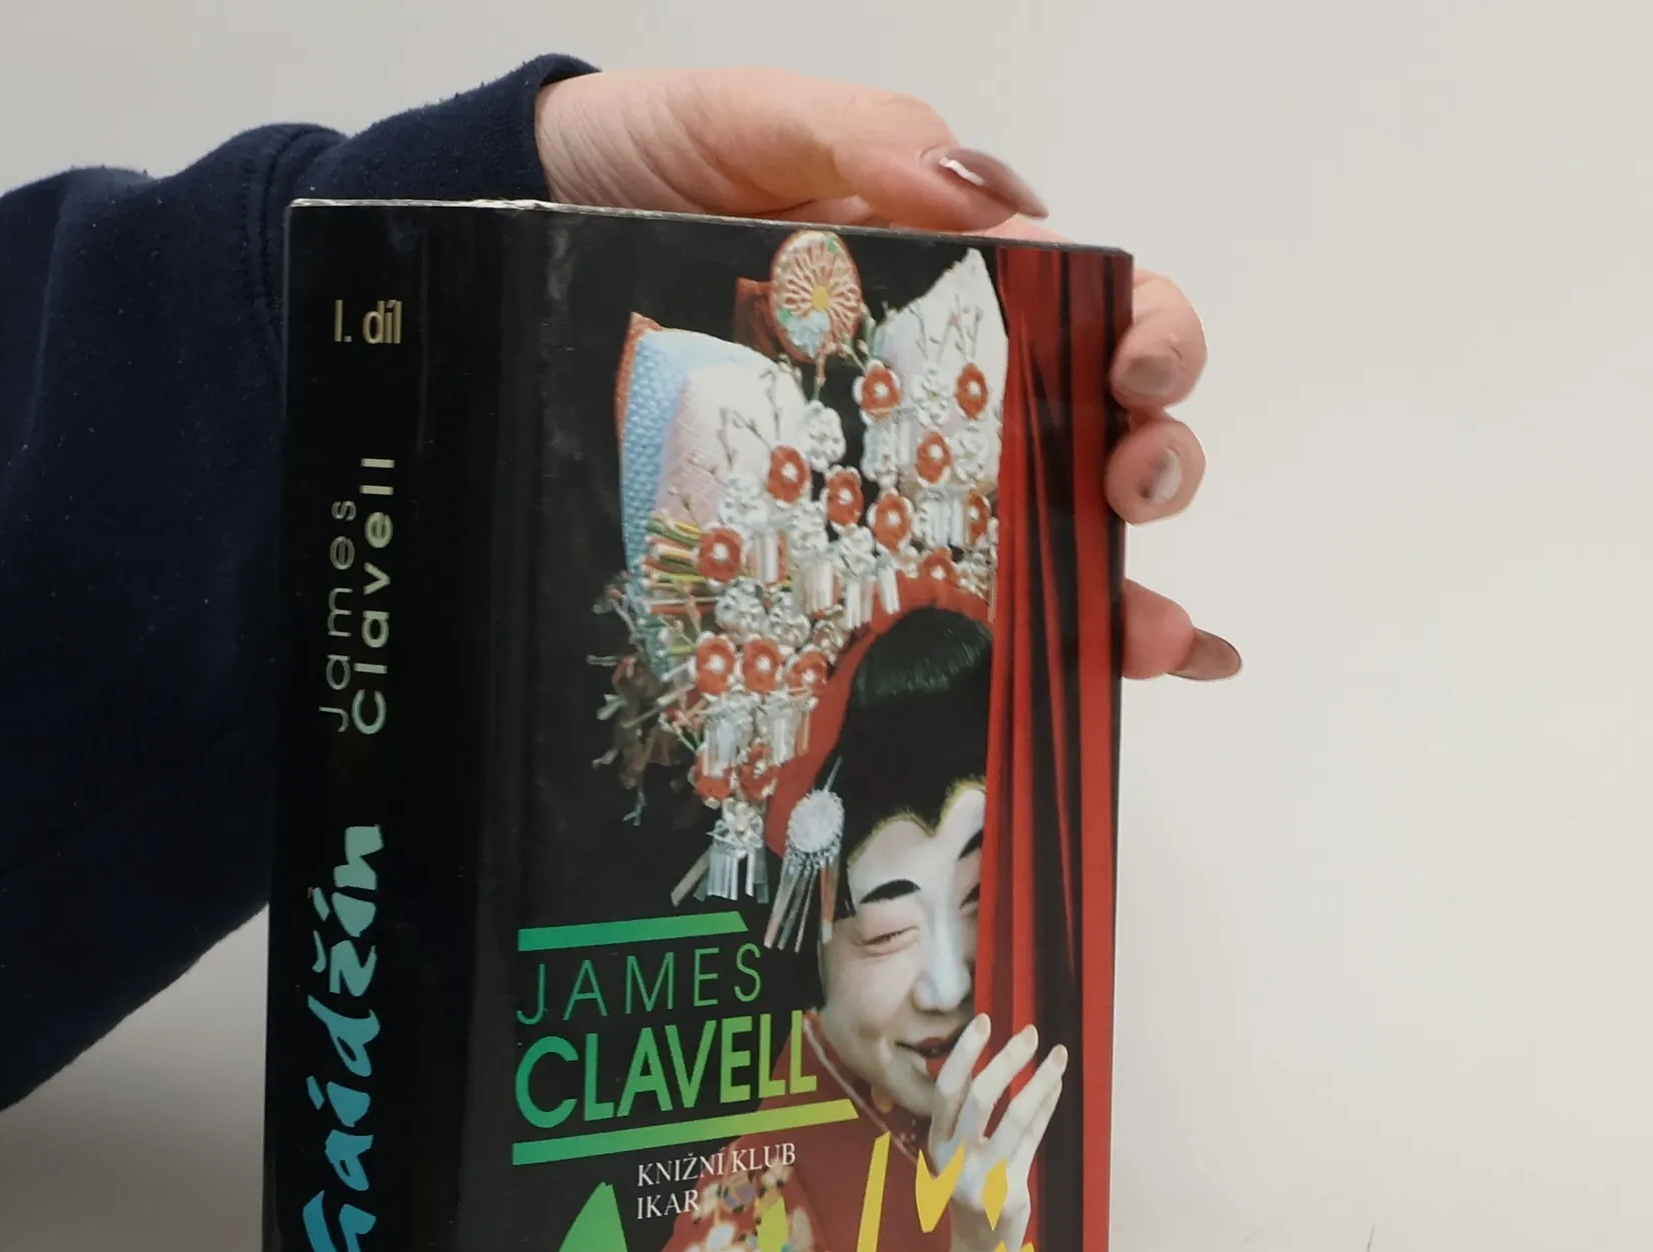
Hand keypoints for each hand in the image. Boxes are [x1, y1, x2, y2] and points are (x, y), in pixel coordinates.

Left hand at [535, 68, 1235, 683]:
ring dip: (1116, 590)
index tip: (1139, 371)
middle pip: (1094, 435)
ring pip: (1041, 539)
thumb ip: (862, 140)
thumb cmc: (646, 173)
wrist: (529, 238)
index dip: (1150, 340)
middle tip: (1132, 491)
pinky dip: (1029, 656)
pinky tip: (1097, 694)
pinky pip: (931, 611)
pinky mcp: (825, 552)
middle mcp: (941, 387)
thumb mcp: (747, 126)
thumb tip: (982, 201)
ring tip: (1142, 634)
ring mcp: (887, 478)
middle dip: (1154, 467)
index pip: (1093, 311)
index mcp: (953, 280)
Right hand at [926, 1015, 1068, 1251]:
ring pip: (1012, 1118)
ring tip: (1056, 1055)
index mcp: (937, 1143)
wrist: (978, 1251)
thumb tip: (1003, 1062)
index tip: (983, 1021)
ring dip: (1038, 1081)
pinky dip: (1047, 1108)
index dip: (965, 1053)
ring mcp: (980, 1177)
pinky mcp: (1007, 1191)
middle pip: (978, 1097)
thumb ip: (978, 1117)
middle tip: (1028, 1033)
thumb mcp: (962, 1154)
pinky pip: (1032, 1141)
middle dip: (1005, 1060)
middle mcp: (953, 1158)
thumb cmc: (973, 1192)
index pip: (947, 1089)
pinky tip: (1057, 1085)